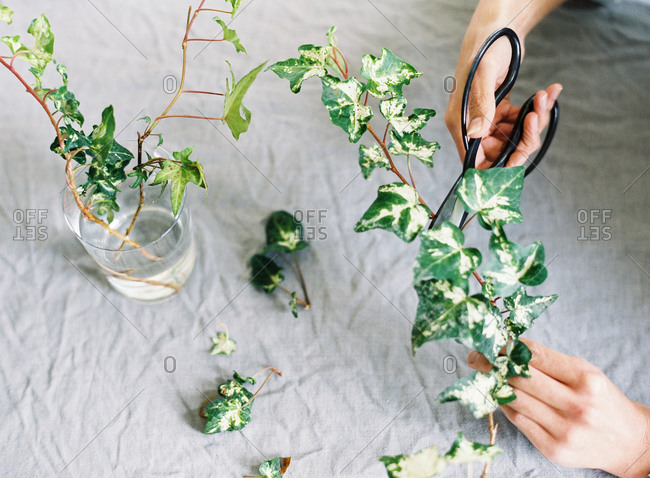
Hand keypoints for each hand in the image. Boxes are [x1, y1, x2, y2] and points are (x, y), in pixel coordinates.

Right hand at [444, 20, 561, 168]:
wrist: (500, 28)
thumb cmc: (486, 48)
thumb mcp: (483, 76)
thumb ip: (480, 106)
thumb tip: (476, 135)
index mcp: (461, 122)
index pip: (473, 160)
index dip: (495, 167)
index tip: (517, 160)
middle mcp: (472, 124)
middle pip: (499, 152)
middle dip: (523, 140)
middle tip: (536, 118)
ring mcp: (487, 118)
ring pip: (514, 138)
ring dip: (535, 122)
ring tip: (544, 98)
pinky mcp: (501, 110)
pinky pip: (521, 122)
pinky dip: (537, 110)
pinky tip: (546, 93)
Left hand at [467, 339, 649, 476]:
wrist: (627, 441)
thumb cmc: (600, 399)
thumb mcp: (585, 373)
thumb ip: (549, 361)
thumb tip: (507, 347)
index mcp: (585, 379)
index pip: (535, 356)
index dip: (508, 346)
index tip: (491, 342)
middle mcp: (576, 405)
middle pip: (521, 377)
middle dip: (493, 363)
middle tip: (476, 356)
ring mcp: (564, 429)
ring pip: (515, 400)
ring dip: (494, 384)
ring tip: (484, 374)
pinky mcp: (552, 448)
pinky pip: (518, 421)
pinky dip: (505, 405)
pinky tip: (499, 395)